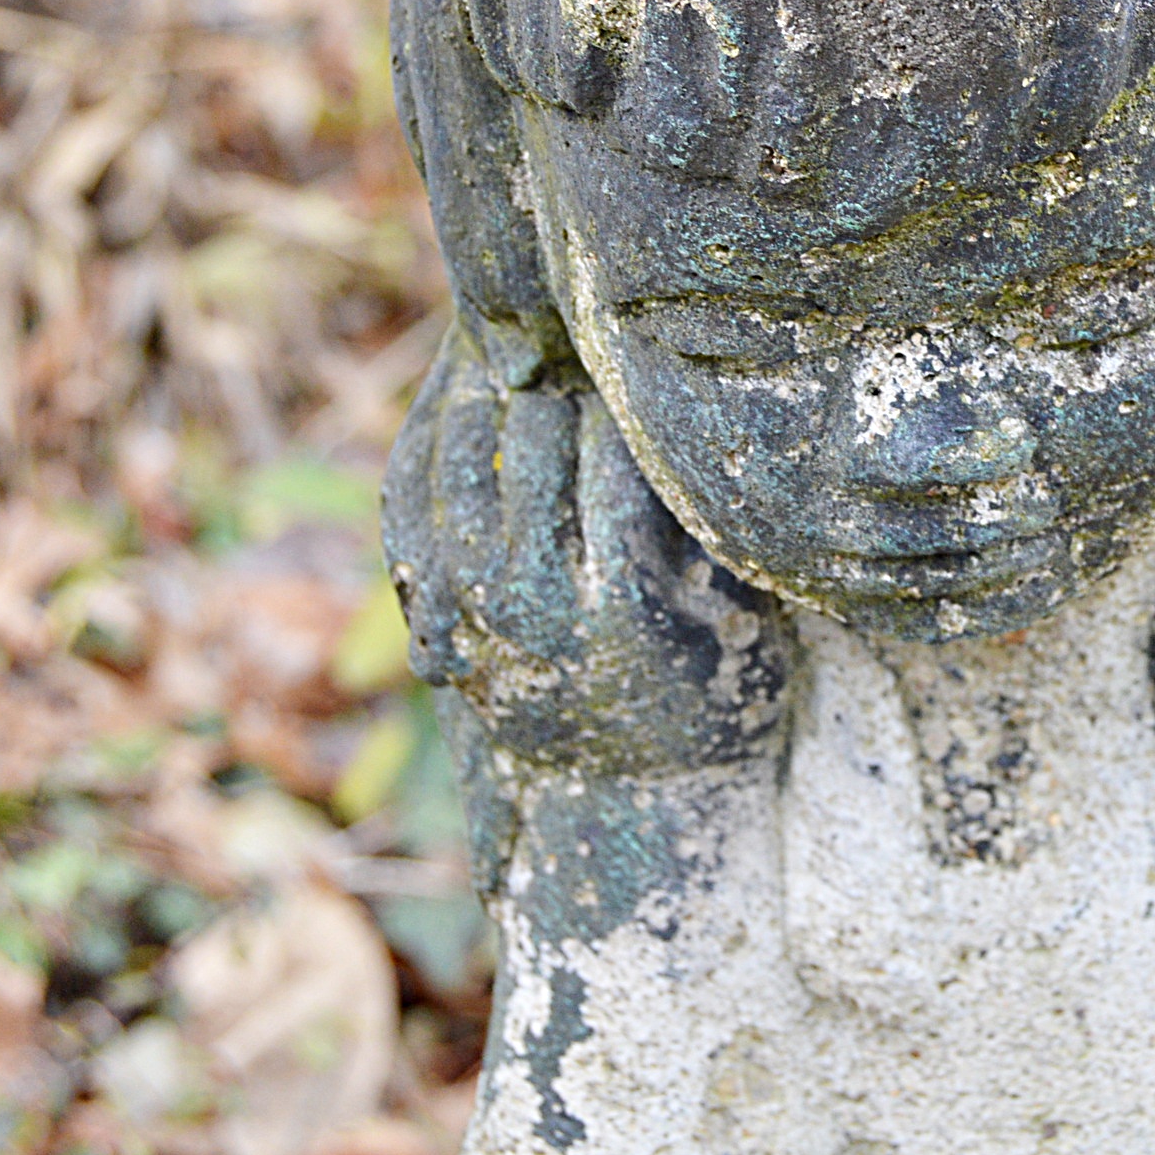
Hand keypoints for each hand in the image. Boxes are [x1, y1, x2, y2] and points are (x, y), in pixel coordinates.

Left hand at [384, 325, 789, 774]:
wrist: (630, 806)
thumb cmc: (713, 698)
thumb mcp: (741, 615)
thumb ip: (714, 518)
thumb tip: (690, 399)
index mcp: (618, 609)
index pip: (612, 453)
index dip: (630, 393)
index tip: (639, 359)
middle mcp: (530, 611)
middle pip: (536, 442)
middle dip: (567, 388)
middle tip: (581, 348)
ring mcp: (469, 621)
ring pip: (464, 461)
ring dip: (496, 402)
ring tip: (527, 366)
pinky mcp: (431, 626)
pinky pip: (413, 511)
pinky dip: (435, 448)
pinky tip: (465, 408)